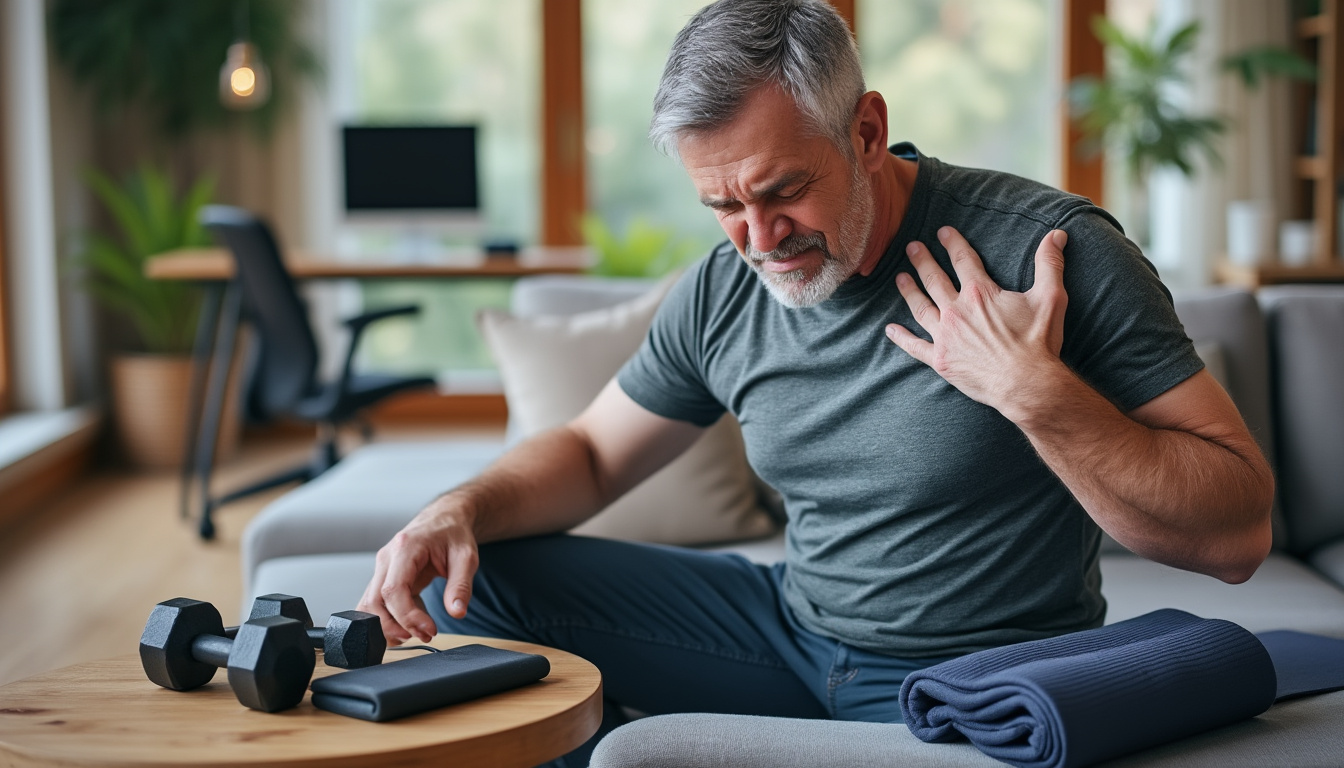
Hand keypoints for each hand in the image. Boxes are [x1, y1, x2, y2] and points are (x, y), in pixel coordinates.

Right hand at [357, 499, 479, 644]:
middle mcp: (387, 558)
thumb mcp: (466, 557)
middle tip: (425, 634)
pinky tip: (411, 619)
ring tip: (417, 631)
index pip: (393, 590)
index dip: (407, 616)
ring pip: (369, 606)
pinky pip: (376, 604)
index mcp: (405, 548)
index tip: (429, 629)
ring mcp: (382, 568)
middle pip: (374, 602)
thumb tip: (457, 612)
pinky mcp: (384, 577)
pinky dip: (388, 619)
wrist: (445, 519)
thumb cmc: (453, 534)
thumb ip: (461, 586)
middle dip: (396, 626)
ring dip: (388, 626)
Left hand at [885, 226, 1068, 414]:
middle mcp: (957, 311)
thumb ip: (1049, 264)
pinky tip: (890, 330)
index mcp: (980, 293)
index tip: (942, 232)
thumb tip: (1057, 234)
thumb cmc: (1039, 342)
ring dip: (909, 291)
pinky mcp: (941, 360)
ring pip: (920, 308)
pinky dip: (901, 338)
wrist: (1026, 384)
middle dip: (923, 261)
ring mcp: (945, 336)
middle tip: (912, 248)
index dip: (953, 243)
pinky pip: (915, 346)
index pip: (963, 260)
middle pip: (934, 279)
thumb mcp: (1050, 297)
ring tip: (900, 278)